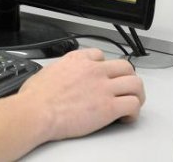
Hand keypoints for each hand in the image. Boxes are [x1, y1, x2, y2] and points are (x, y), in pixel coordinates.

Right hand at [16, 48, 144, 141]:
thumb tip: (58, 77)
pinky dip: (133, 112)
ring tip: (131, 103)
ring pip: (135, 84)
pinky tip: (125, 118)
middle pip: (125, 67)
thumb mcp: (47, 71)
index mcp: (77, 60)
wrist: (36, 111)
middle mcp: (94, 70)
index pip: (100, 55)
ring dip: (136, 95)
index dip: (104, 66)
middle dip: (127, 78)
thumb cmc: (36, 97)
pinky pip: (133, 105)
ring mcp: (103, 88)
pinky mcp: (109, 107)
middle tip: (124, 89)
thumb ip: (60, 70)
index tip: (104, 75)